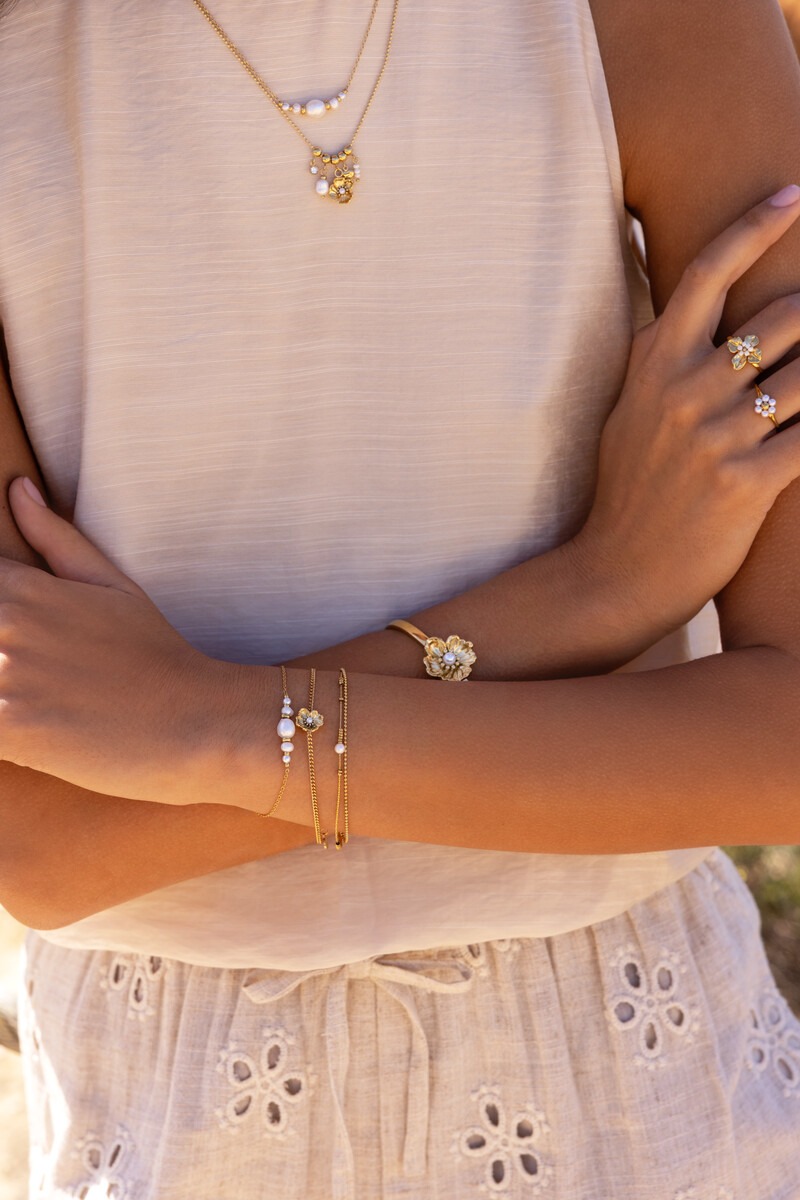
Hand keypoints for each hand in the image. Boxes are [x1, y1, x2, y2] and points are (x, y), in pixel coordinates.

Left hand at [0, 478, 245, 802]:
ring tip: (30, 682)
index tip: (14, 620)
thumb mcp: (111, 583)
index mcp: (23, 591)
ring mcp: (2, 683)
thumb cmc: (153, 650)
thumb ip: (53, 536)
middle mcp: (3, 631)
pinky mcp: (9, 731)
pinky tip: (26, 717)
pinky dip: (0, 721)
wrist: (190, 720)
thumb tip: (17, 489)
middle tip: (25, 654)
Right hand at [573, 184, 799, 635]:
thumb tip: (682, 322)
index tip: (795, 194)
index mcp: (654, 366)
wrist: (615, 575)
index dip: (755, 227)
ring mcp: (716, 436)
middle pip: (782, 318)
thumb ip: (658, 364)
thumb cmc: (625, 495)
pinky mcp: (747, 482)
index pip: (708, 273)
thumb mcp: (626, 415)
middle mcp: (685, 391)